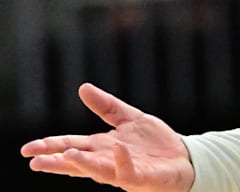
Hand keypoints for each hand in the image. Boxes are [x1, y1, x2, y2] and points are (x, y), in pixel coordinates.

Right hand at [21, 83, 194, 191]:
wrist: (184, 157)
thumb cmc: (154, 143)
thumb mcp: (129, 118)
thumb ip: (107, 106)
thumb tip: (83, 88)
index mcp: (101, 147)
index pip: (71, 146)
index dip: (51, 147)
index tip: (28, 149)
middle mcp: (107, 161)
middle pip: (77, 162)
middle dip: (57, 161)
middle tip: (35, 161)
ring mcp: (122, 171)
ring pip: (98, 171)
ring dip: (82, 164)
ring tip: (66, 156)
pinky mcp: (141, 178)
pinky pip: (128, 172)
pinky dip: (121, 161)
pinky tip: (117, 148)